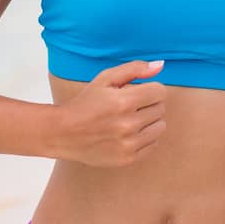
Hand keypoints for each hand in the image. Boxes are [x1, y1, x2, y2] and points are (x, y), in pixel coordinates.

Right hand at [51, 60, 166, 166]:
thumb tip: (160, 65)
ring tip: (131, 119)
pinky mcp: (128, 158)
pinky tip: (129, 133)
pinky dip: (145, 137)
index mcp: (123, 101)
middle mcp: (128, 124)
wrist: (64, 133)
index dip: (150, 89)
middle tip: (131, 106)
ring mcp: (128, 143)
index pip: (160, 91)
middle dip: (149, 104)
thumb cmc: (86, 103)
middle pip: (161, 109)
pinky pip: (154, 144)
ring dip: (150, 121)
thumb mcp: (105, 78)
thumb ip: (135, 69)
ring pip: (160, 127)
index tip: (138, 92)